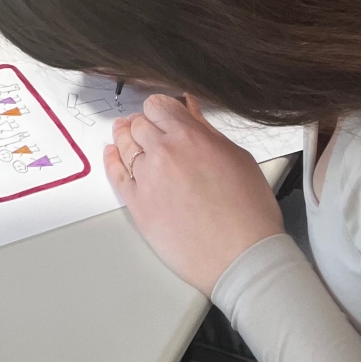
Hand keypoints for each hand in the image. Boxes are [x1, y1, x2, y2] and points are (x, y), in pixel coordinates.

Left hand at [105, 94, 281, 295]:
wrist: (241, 257)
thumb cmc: (248, 211)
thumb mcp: (237, 158)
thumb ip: (207, 130)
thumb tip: (190, 110)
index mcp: (189, 136)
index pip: (158, 105)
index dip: (161, 109)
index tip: (163, 114)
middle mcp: (163, 153)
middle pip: (138, 124)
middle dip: (144, 124)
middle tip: (148, 129)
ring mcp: (147, 179)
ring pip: (124, 146)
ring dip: (125, 137)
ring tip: (125, 134)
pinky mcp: (137, 206)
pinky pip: (115, 175)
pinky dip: (112, 161)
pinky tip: (112, 154)